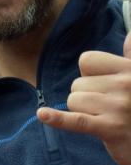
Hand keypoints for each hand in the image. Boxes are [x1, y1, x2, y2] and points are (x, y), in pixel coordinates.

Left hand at [38, 32, 130, 164]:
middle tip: (110, 109)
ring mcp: (119, 107)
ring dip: (83, 112)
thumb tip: (130, 35)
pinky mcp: (111, 129)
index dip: (90, 74)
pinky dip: (57, 119)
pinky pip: (77, 120)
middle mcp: (126, 84)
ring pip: (74, 101)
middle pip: (78, 83)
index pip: (87, 60)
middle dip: (87, 97)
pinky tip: (43, 115)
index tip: (105, 86)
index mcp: (129, 70)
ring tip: (107, 119)